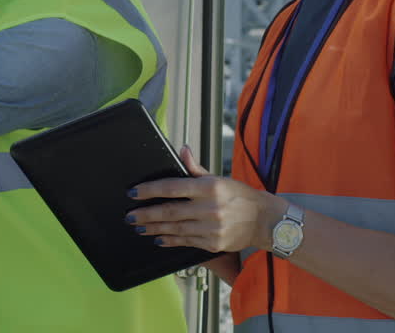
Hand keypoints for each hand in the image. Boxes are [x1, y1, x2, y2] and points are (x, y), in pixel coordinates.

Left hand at [127, 145, 286, 252]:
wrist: (264, 220)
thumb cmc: (240, 196)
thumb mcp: (219, 178)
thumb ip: (196, 168)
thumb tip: (182, 150)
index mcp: (209, 187)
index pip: (172, 187)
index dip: (150, 190)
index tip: (134, 192)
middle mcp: (209, 208)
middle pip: (169, 211)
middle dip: (146, 214)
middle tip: (130, 216)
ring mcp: (211, 228)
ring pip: (175, 229)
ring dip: (154, 229)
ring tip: (140, 227)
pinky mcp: (213, 243)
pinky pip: (186, 242)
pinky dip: (170, 240)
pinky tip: (159, 238)